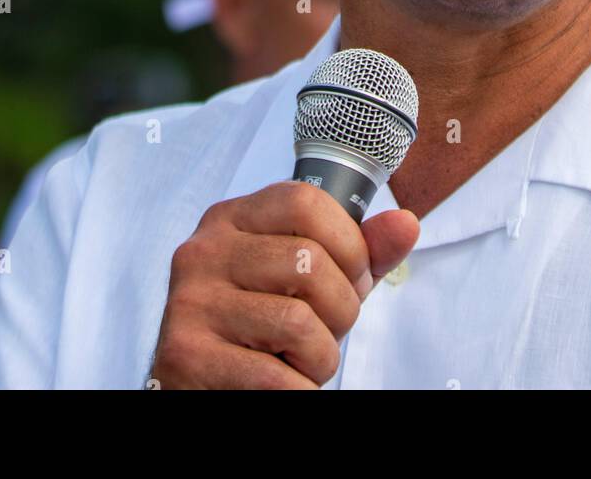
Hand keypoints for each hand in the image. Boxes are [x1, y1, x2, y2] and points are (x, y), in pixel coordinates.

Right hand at [149, 180, 419, 388]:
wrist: (207, 386)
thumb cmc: (266, 329)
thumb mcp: (314, 282)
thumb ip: (359, 252)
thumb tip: (405, 223)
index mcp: (231, 220)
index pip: (305, 202)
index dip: (349, 243)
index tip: (353, 277)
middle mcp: (203, 252)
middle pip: (308, 262)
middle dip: (341, 309)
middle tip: (327, 330)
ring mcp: (188, 302)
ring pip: (297, 322)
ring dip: (320, 356)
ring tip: (301, 360)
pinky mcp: (184, 356)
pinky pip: (274, 377)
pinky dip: (298, 389)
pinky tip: (283, 382)